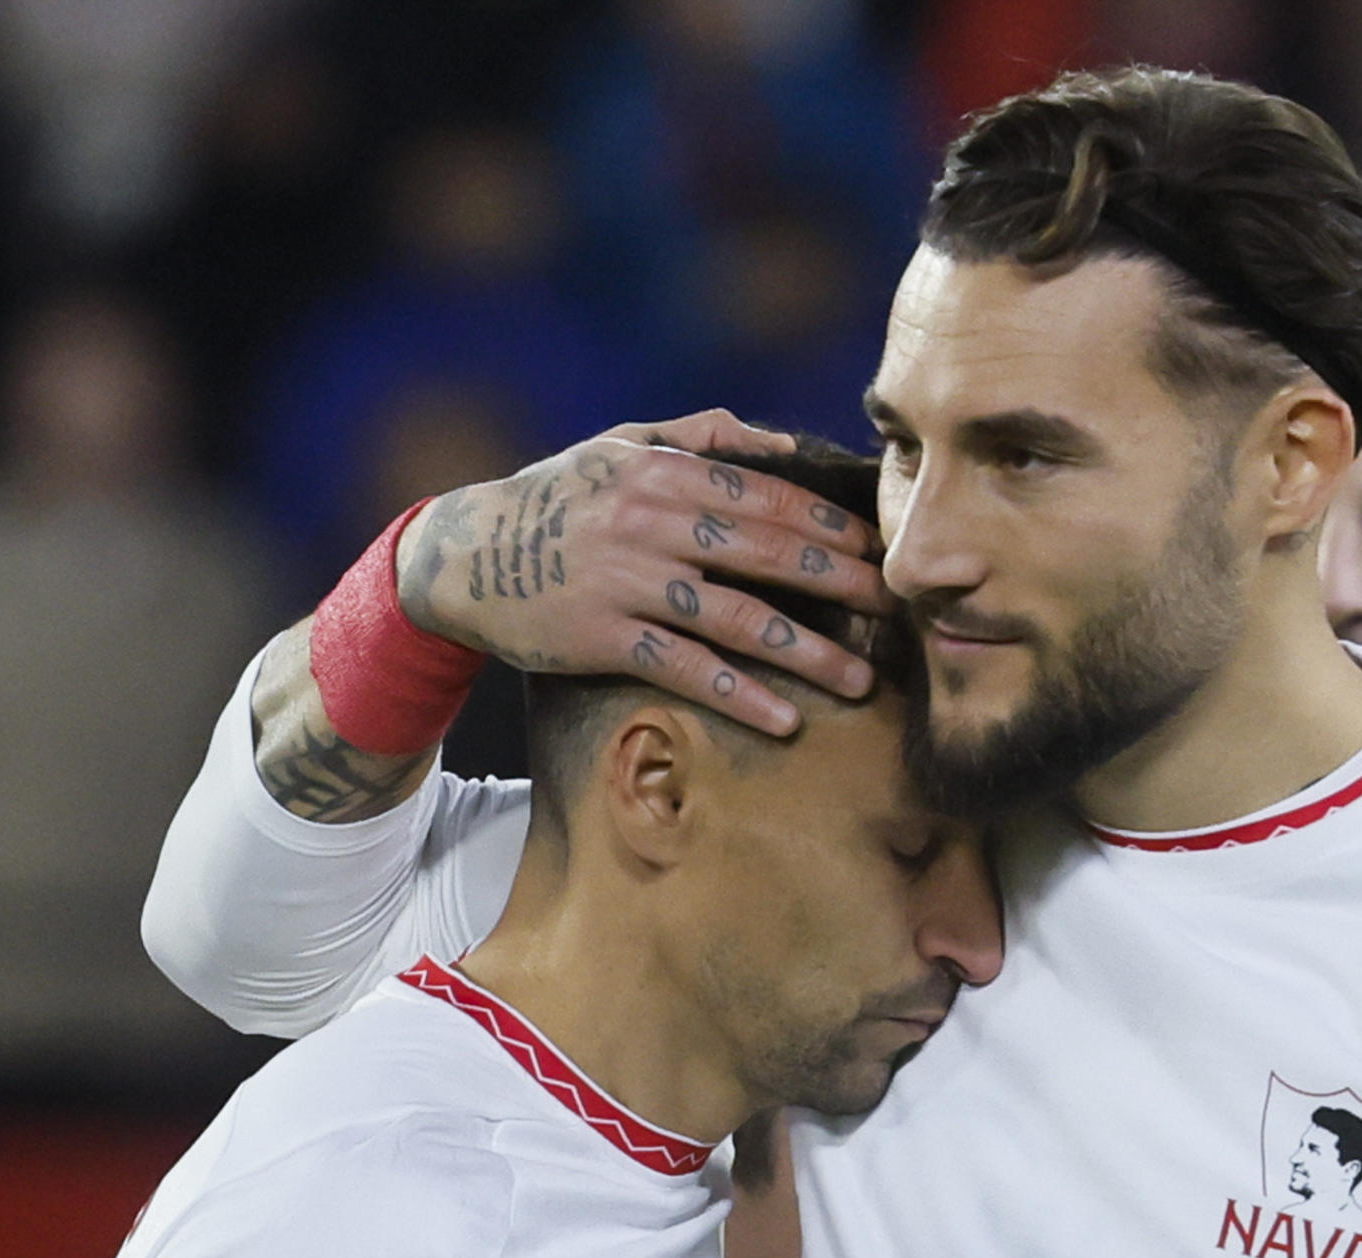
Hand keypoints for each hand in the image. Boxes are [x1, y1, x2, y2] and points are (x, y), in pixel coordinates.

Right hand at [394, 410, 894, 734]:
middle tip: (898, 610)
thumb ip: (704, 434)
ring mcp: (630, 583)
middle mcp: (655, 524)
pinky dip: (738, 694)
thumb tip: (784, 444)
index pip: (771, 498)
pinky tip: (785, 718)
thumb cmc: (558, 496)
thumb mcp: (622, 445)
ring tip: (861, 678)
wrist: (463, 555)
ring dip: (808, 652)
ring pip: (739, 619)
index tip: (883, 549)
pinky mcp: (604, 638)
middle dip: (844, 583)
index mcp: (667, 473)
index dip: (834, 526)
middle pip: (770, 555)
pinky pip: (685, 669)